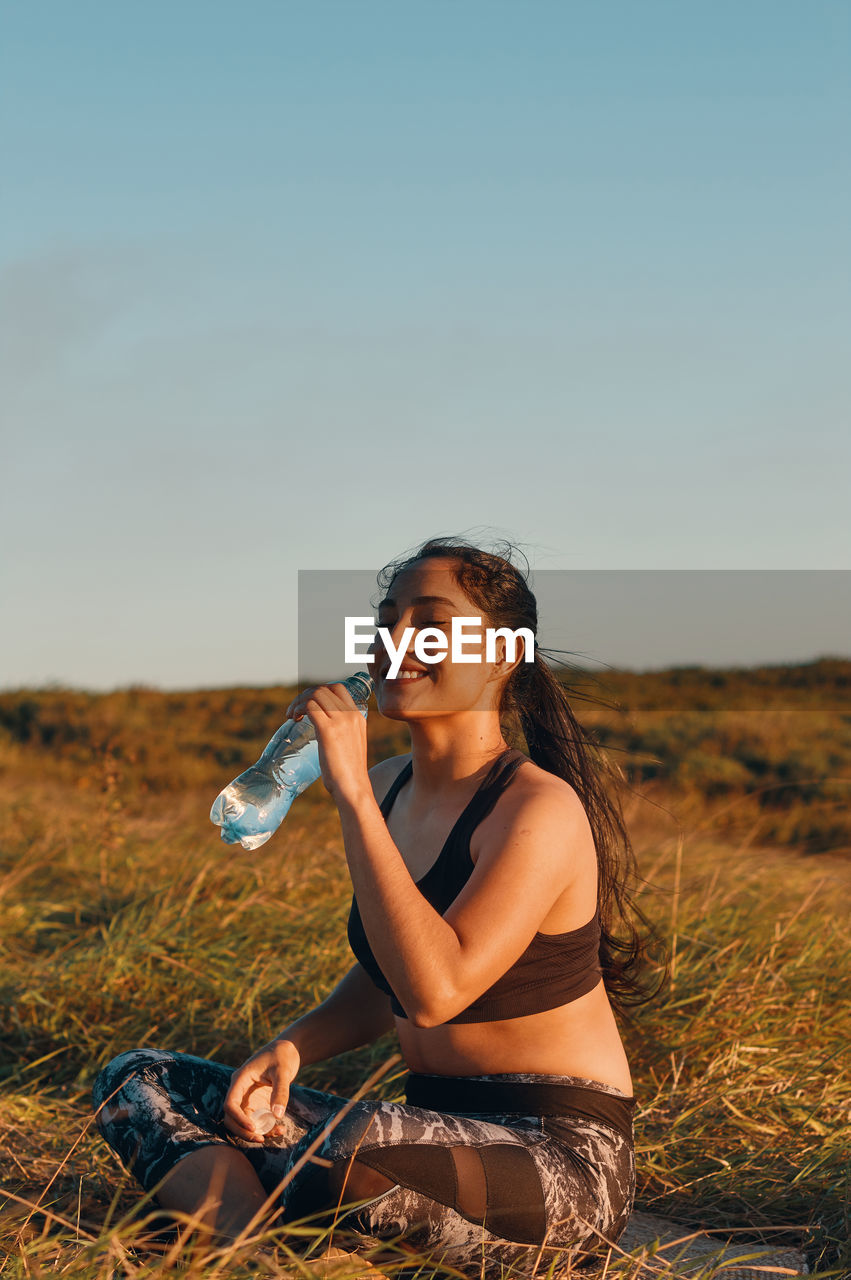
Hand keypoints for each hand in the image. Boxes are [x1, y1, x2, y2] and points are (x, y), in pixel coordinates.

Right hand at [223, 1038, 300, 1141]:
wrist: (287, 1050)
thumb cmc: (282, 1056)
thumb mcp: (283, 1071)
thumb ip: (280, 1092)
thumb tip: (277, 1116)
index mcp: (240, 1080)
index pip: (230, 1104)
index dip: (238, 1119)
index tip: (254, 1127)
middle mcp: (240, 1091)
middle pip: (232, 1118)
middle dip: (244, 1131)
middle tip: (262, 1139)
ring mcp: (247, 1098)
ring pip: (244, 1122)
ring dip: (257, 1132)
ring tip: (278, 1132)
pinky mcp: (256, 1103)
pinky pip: (256, 1120)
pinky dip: (266, 1128)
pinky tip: (280, 1129)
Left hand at [285, 683, 369, 805]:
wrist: (353, 787)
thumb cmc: (348, 773)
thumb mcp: (350, 745)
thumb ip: (341, 733)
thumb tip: (322, 731)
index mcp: (357, 716)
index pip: (338, 688)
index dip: (319, 691)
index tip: (308, 704)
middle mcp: (351, 715)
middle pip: (324, 689)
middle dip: (305, 695)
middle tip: (295, 711)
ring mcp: (341, 721)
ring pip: (315, 694)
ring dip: (299, 701)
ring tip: (292, 715)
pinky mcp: (328, 730)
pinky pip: (309, 706)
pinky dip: (298, 708)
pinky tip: (293, 719)